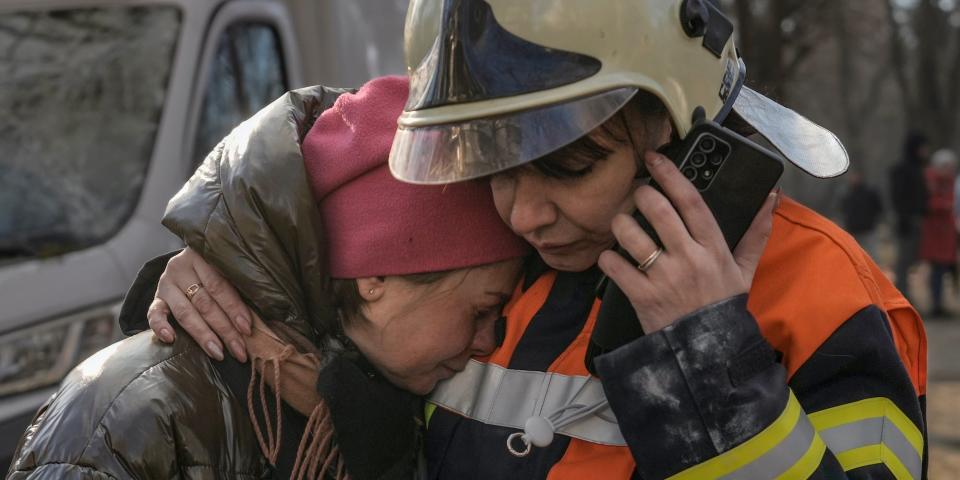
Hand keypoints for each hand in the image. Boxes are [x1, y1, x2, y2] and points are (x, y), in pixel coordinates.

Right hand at [147, 247, 251, 361]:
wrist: (191, 260)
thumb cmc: (220, 268)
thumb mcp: (228, 270)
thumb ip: (238, 286)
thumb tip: (254, 320)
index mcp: (203, 256)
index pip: (220, 286)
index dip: (234, 309)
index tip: (247, 330)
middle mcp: (181, 267)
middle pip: (205, 303)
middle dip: (225, 329)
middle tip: (239, 350)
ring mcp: (166, 282)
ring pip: (185, 312)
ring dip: (203, 335)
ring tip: (218, 353)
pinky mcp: (156, 296)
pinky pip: (154, 313)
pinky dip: (160, 326)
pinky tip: (170, 339)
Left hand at [597, 151, 777, 332]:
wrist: (710, 352)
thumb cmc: (723, 306)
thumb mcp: (745, 270)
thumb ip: (755, 233)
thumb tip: (770, 198)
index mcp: (713, 248)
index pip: (691, 201)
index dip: (671, 174)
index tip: (655, 159)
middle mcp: (688, 258)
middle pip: (657, 210)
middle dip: (640, 195)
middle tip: (636, 194)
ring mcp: (664, 277)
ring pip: (630, 234)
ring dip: (620, 223)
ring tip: (622, 225)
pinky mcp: (642, 297)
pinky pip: (614, 266)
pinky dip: (608, 257)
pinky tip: (613, 257)